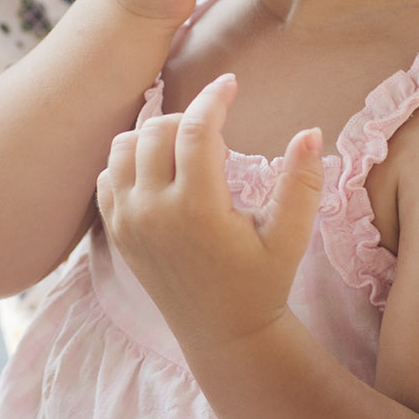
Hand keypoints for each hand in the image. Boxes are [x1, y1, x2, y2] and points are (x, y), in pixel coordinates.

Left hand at [99, 73, 324, 359]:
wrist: (223, 334)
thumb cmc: (262, 283)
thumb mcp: (290, 237)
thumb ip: (301, 183)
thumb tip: (312, 131)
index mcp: (197, 208)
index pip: (197, 129)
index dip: (215, 98)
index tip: (230, 84)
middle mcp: (153, 211)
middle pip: (156, 130)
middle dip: (187, 118)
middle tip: (214, 134)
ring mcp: (128, 221)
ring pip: (123, 147)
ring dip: (153, 136)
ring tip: (186, 151)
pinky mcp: (116, 231)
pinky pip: (107, 176)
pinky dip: (129, 163)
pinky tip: (160, 174)